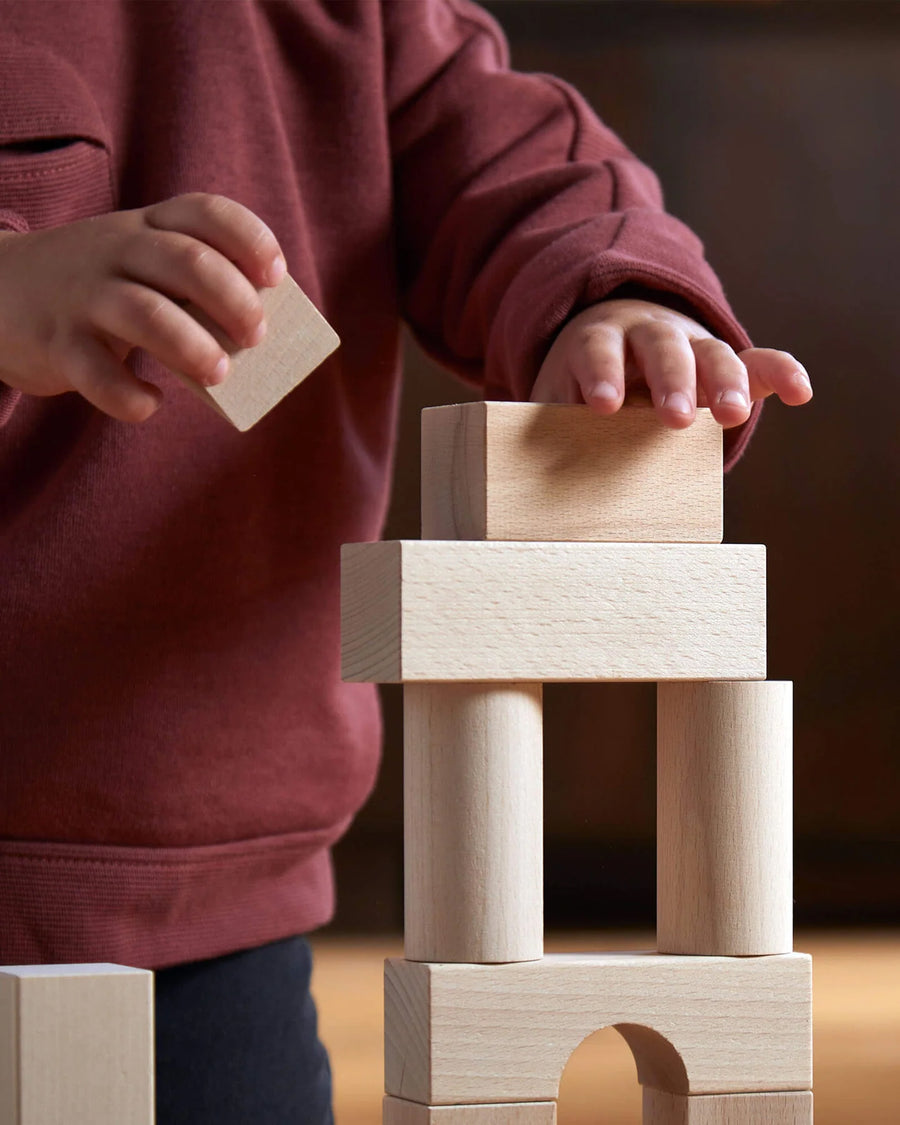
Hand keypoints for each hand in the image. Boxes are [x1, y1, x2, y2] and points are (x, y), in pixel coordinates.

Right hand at [0, 193, 285, 421]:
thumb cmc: (98, 285)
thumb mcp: (139, 263)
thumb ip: (191, 285)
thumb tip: (259, 336)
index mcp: (146, 226)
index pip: (205, 212)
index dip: (249, 239)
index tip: (276, 276)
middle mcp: (115, 250)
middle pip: (186, 261)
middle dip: (234, 301)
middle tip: (256, 337)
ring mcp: (83, 296)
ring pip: (145, 313)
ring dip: (193, 347)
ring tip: (220, 374)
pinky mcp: (57, 345)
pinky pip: (97, 375)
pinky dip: (131, 397)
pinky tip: (151, 402)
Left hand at [531, 298, 812, 428]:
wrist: (613, 347)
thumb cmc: (577, 388)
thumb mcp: (554, 400)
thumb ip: (543, 426)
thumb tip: (516, 476)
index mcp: (598, 341)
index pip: (598, 350)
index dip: (601, 374)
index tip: (604, 405)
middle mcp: (647, 335)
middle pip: (661, 346)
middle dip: (671, 380)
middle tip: (673, 419)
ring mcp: (690, 345)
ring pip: (711, 352)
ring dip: (723, 381)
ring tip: (732, 416)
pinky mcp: (725, 363)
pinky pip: (757, 363)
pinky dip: (780, 373)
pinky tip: (800, 393)